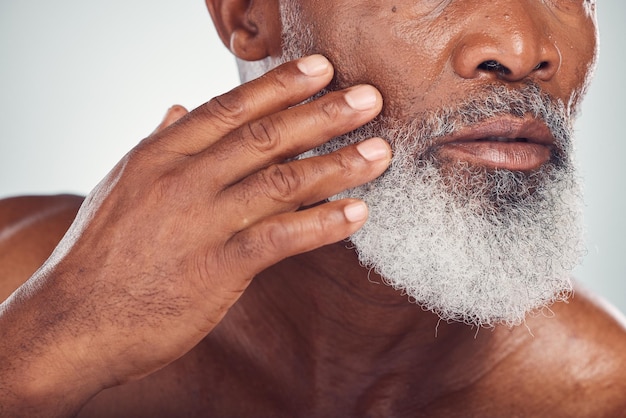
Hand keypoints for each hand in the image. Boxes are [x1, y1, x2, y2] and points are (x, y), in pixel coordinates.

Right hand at [0, 55, 390, 413]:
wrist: (72, 321)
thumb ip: (159, 144)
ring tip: (380, 151)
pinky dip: (322, 224)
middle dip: (323, 114)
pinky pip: (280, 238)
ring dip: (338, 164)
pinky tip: (357, 213)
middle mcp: (183, 179)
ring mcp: (200, 222)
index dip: (280, 86)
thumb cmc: (99, 254)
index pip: (230, 108)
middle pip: (266, 137)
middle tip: (369, 98)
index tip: (321, 69)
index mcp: (160, 155)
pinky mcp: (216, 268)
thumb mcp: (121, 185)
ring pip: (281, 182)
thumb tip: (179, 109)